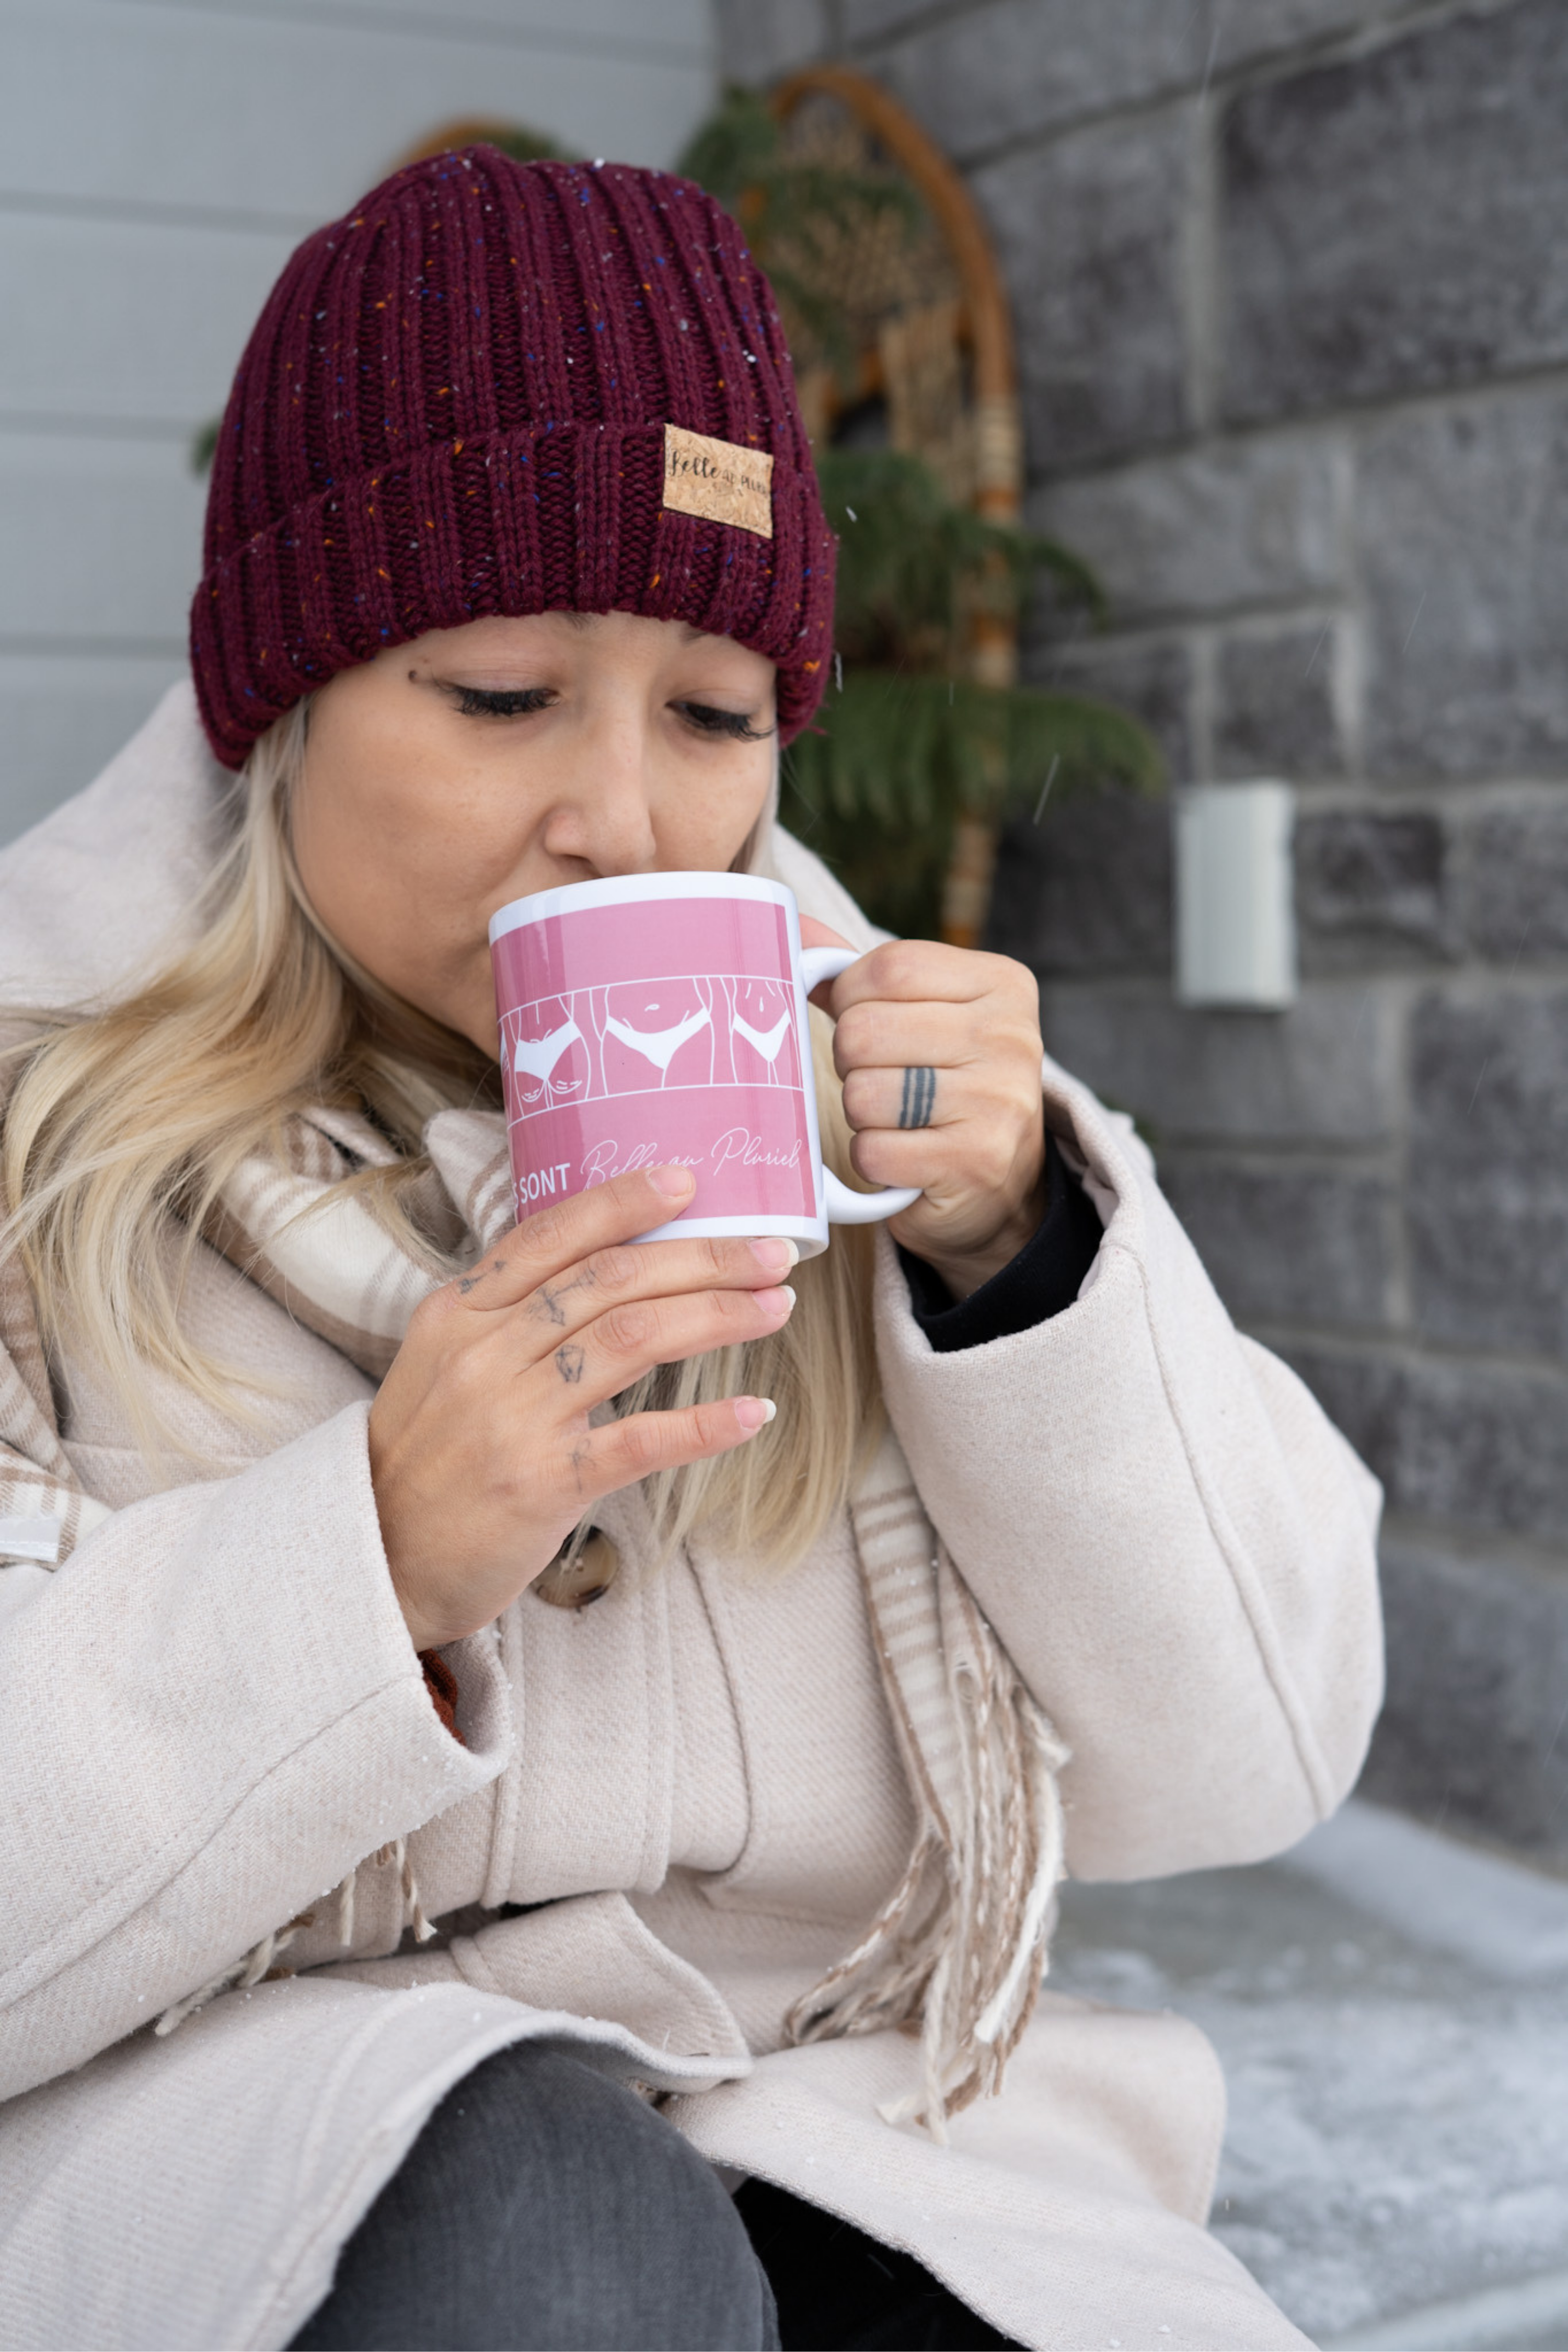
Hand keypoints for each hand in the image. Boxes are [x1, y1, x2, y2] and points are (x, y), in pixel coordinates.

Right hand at [367, 1166, 795, 1648]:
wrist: (375, 1559)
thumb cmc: (425, 1461)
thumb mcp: (445, 1366)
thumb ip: (510, 1317)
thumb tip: (602, 1272)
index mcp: (460, 1314)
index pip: (552, 1237)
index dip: (623, 1203)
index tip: (688, 1183)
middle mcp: (485, 1353)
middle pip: (611, 1279)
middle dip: (703, 1258)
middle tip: (772, 1252)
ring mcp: (513, 1417)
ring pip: (632, 1338)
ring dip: (716, 1316)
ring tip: (775, 1305)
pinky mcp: (542, 1483)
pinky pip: (639, 1441)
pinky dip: (703, 1424)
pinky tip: (753, 1412)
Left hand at [802, 918, 1046, 1300]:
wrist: (1002, 1182)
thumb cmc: (944, 1083)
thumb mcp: (922, 1013)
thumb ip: (860, 973)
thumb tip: (788, 931)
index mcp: (1001, 984)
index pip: (888, 967)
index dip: (850, 997)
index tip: (862, 1020)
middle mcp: (1010, 1038)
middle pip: (865, 1031)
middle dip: (850, 1060)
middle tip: (880, 1077)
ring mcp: (997, 1102)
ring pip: (862, 1094)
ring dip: (860, 1114)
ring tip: (895, 1118)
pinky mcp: (975, 1163)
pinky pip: (873, 1152)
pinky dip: (872, 1159)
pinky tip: (902, 1157)